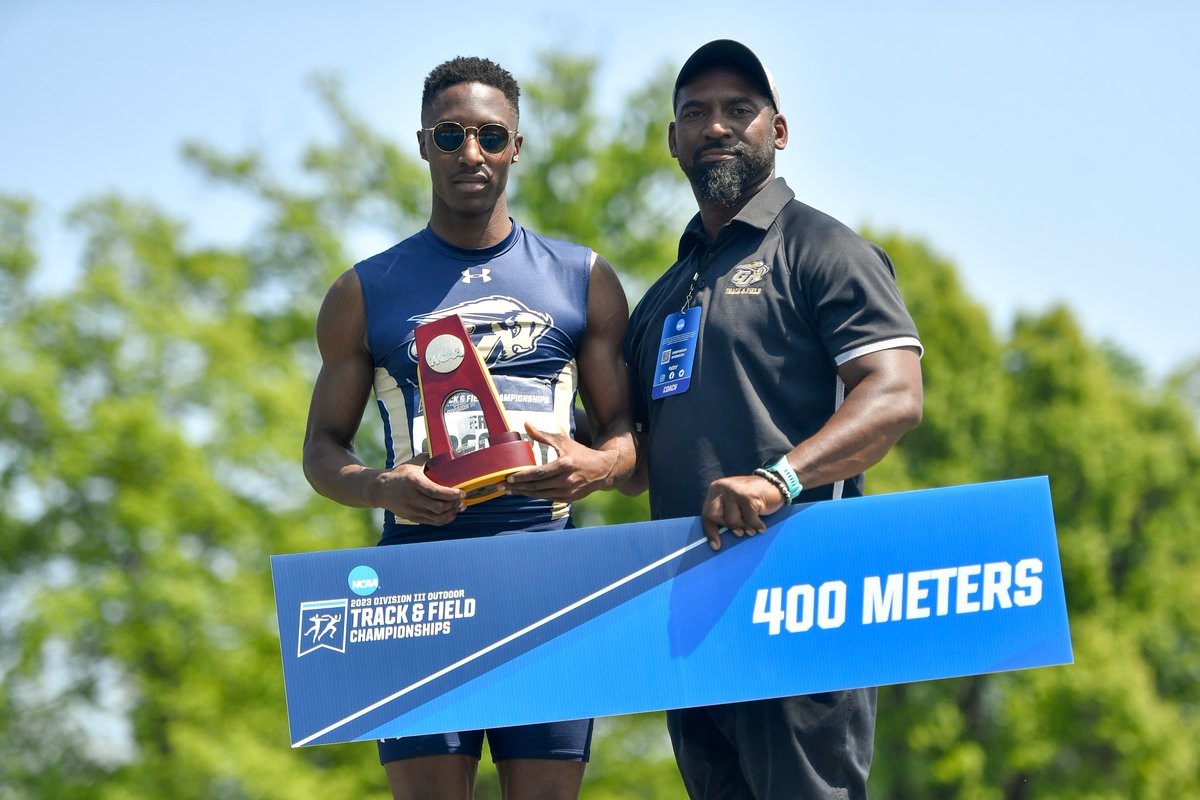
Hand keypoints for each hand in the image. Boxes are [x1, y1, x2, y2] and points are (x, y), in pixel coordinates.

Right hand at [370, 455, 464, 525]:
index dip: (450, 494)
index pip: (434, 491)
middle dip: (454, 504)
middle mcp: (412, 497)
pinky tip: (451, 513)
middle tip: (462, 499)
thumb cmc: (400, 475)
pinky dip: (444, 519)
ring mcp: (412, 509)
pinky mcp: (412, 517)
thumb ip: (429, 458)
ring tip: (459, 506)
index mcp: (413, 481)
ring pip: (436, 516)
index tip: (461, 492)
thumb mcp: (412, 463)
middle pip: (438, 506)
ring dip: (451, 512)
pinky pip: (432, 522)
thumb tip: (446, 452)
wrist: (381, 489)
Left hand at [504, 422, 618, 501]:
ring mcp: (568, 492)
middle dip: (517, 487)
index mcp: (565, 464)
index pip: (539, 473)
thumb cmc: (580, 453)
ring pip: (540, 495)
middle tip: (502, 486)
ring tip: (509, 490)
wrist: (602, 470)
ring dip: (523, 493)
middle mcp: (566, 480)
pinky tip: (524, 492)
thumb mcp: (563, 441)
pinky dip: (534, 495)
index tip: (509, 477)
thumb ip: (543, 435)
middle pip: (537, 486)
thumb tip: (526, 424)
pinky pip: (547, 498)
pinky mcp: (568, 499)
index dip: (523, 476)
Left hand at [700, 474, 785, 550]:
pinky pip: (748, 520)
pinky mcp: (747, 496)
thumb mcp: (733, 502)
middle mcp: (722, 487)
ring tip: (752, 527)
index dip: (710, 531)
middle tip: (740, 530)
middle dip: (729, 526)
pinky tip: (761, 526)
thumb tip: (715, 540)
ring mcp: (734, 491)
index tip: (716, 546)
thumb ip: (724, 513)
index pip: (707, 513)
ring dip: (745, 526)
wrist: (775, 483)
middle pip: (716, 517)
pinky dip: (756, 525)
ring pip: (732, 520)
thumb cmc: (753, 498)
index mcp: (715, 489)